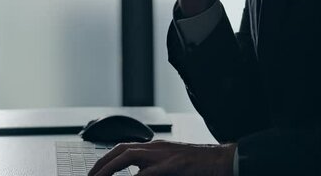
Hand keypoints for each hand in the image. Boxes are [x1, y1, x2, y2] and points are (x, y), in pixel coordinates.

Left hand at [88, 140, 235, 175]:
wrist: (224, 161)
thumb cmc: (201, 166)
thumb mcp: (172, 166)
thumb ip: (153, 171)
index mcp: (155, 148)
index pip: (124, 149)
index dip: (107, 159)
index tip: (96, 172)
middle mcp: (156, 147)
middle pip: (120, 149)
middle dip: (102, 163)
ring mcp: (163, 154)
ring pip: (128, 155)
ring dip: (110, 167)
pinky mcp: (173, 164)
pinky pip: (148, 172)